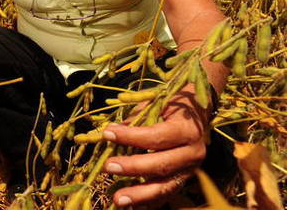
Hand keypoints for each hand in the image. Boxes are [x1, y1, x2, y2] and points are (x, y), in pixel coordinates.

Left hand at [101, 88, 208, 207]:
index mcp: (186, 130)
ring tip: (118, 200)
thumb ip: (134, 120)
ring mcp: (190, 170)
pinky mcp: (184, 181)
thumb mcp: (154, 105)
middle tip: (108, 167)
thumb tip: (108, 133)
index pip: (156, 137)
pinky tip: (131, 207)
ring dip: (140, 195)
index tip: (108, 133)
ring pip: (165, 186)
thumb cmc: (170, 106)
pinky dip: (148, 202)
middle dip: (133, 168)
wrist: (196, 114)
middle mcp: (193, 153)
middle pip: (161, 165)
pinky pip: (165, 195)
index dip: (131, 137)